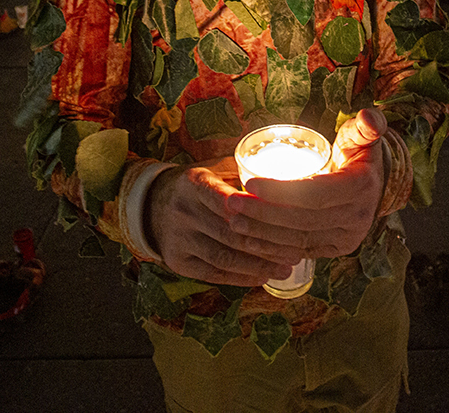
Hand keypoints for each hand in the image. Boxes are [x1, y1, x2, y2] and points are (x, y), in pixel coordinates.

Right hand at [146, 162, 304, 286]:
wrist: (153, 206)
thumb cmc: (197, 188)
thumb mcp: (212, 171)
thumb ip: (241, 176)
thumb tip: (285, 181)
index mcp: (194, 183)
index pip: (224, 198)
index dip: (253, 211)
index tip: (283, 220)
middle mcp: (183, 210)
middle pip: (229, 233)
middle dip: (266, 244)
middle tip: (295, 252)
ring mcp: (178, 238)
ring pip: (223, 257)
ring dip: (257, 266)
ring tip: (285, 269)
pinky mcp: (177, 261)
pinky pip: (213, 274)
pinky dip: (240, 277)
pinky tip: (262, 277)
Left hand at [228, 109, 387, 259]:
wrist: (373, 185)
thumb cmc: (358, 154)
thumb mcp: (361, 136)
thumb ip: (364, 125)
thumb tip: (369, 117)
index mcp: (361, 187)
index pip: (315, 193)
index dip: (280, 191)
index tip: (250, 183)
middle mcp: (357, 218)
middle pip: (302, 220)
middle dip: (263, 213)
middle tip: (232, 203)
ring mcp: (347, 238)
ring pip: (298, 239)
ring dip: (263, 233)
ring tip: (234, 221)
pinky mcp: (335, 250)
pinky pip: (300, 252)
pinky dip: (272, 248)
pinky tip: (250, 240)